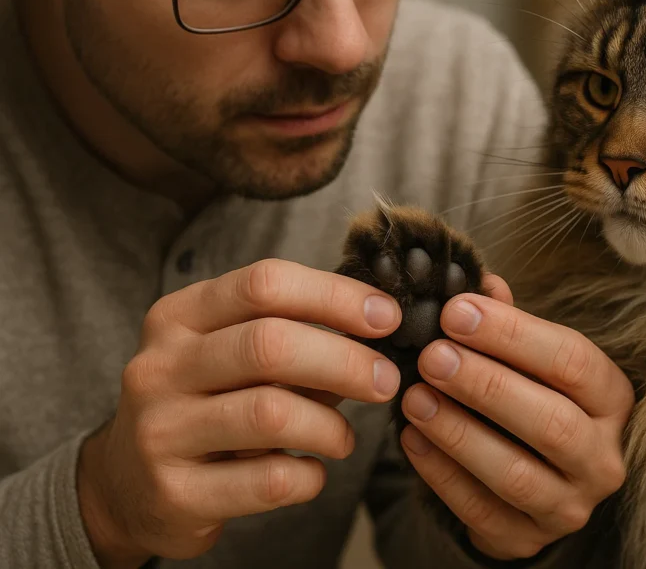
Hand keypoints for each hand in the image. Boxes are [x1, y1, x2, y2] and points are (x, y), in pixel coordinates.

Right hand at [77, 259, 403, 567]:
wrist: (125, 486)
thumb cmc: (204, 403)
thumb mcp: (231, 355)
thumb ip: (294, 335)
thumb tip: (379, 324)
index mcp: (179, 317)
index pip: (264, 284)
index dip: (335, 296)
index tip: (386, 316)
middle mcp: (160, 367)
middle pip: (270, 344)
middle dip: (345, 360)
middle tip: (387, 380)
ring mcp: (160, 432)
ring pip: (271, 413)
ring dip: (330, 425)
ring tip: (344, 438)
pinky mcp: (174, 494)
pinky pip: (269, 480)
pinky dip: (310, 476)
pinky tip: (312, 472)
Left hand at [398, 275, 634, 560]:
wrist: (537, 479)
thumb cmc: (534, 398)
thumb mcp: (533, 359)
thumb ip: (509, 323)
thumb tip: (482, 282)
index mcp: (612, 399)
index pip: (573, 361)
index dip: (513, 335)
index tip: (458, 312)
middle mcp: (603, 457)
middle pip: (551, 422)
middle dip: (486, 386)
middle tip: (432, 356)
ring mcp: (569, 506)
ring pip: (517, 474)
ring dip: (459, 433)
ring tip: (414, 397)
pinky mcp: (528, 540)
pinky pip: (481, 512)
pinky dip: (441, 475)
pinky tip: (411, 439)